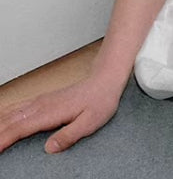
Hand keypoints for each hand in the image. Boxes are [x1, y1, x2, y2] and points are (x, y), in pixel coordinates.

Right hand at [0, 73, 124, 154]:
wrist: (104, 81)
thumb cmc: (99, 101)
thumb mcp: (90, 122)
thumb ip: (69, 136)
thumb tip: (49, 149)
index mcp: (50, 113)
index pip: (20, 128)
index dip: (3, 139)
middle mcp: (41, 105)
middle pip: (10, 121)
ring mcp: (41, 101)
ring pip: (11, 113)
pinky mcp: (42, 100)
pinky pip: (18, 107)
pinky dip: (5, 115)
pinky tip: (0, 118)